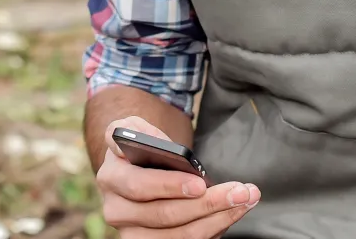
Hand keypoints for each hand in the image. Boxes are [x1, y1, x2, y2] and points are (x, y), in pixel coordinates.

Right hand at [96, 115, 259, 237]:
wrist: (136, 166)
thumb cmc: (139, 146)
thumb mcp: (134, 127)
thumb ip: (139, 129)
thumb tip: (158, 145)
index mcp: (110, 178)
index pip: (139, 187)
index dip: (170, 186)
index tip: (200, 184)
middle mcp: (117, 211)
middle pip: (166, 216)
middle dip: (208, 204)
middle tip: (240, 192)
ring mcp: (133, 233)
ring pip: (180, 236)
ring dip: (219, 219)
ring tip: (245, 200)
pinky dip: (213, 228)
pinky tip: (231, 213)